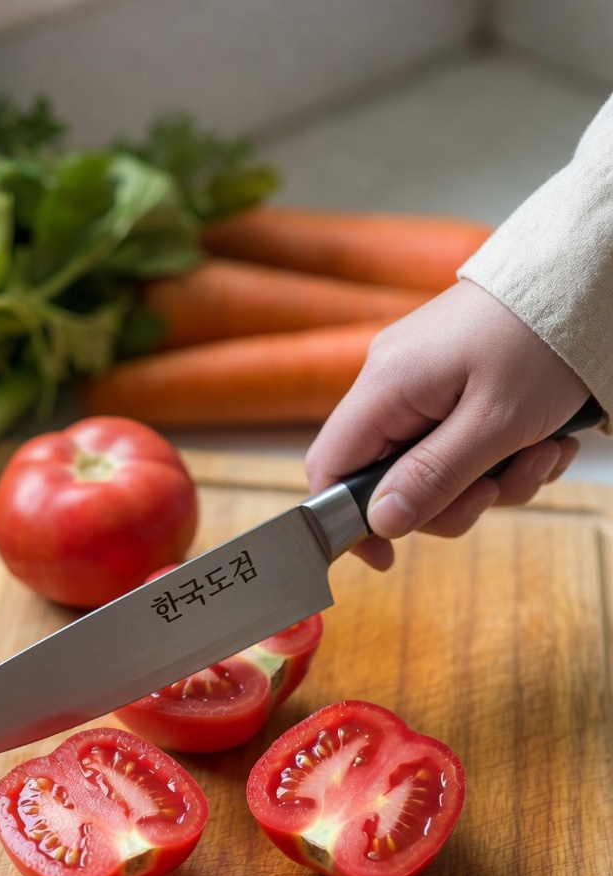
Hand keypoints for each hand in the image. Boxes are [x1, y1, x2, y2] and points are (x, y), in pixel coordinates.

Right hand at [305, 279, 589, 569]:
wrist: (586, 279)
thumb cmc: (542, 337)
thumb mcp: (494, 423)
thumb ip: (432, 477)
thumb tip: (381, 523)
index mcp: (386, 386)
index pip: (328, 468)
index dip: (347, 521)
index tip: (385, 557)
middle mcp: (393, 383)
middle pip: (390, 478)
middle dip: (452, 500)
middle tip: (500, 489)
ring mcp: (423, 382)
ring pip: (434, 468)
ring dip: (493, 480)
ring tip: (542, 452)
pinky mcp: (452, 383)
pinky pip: (460, 444)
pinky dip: (503, 455)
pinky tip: (543, 440)